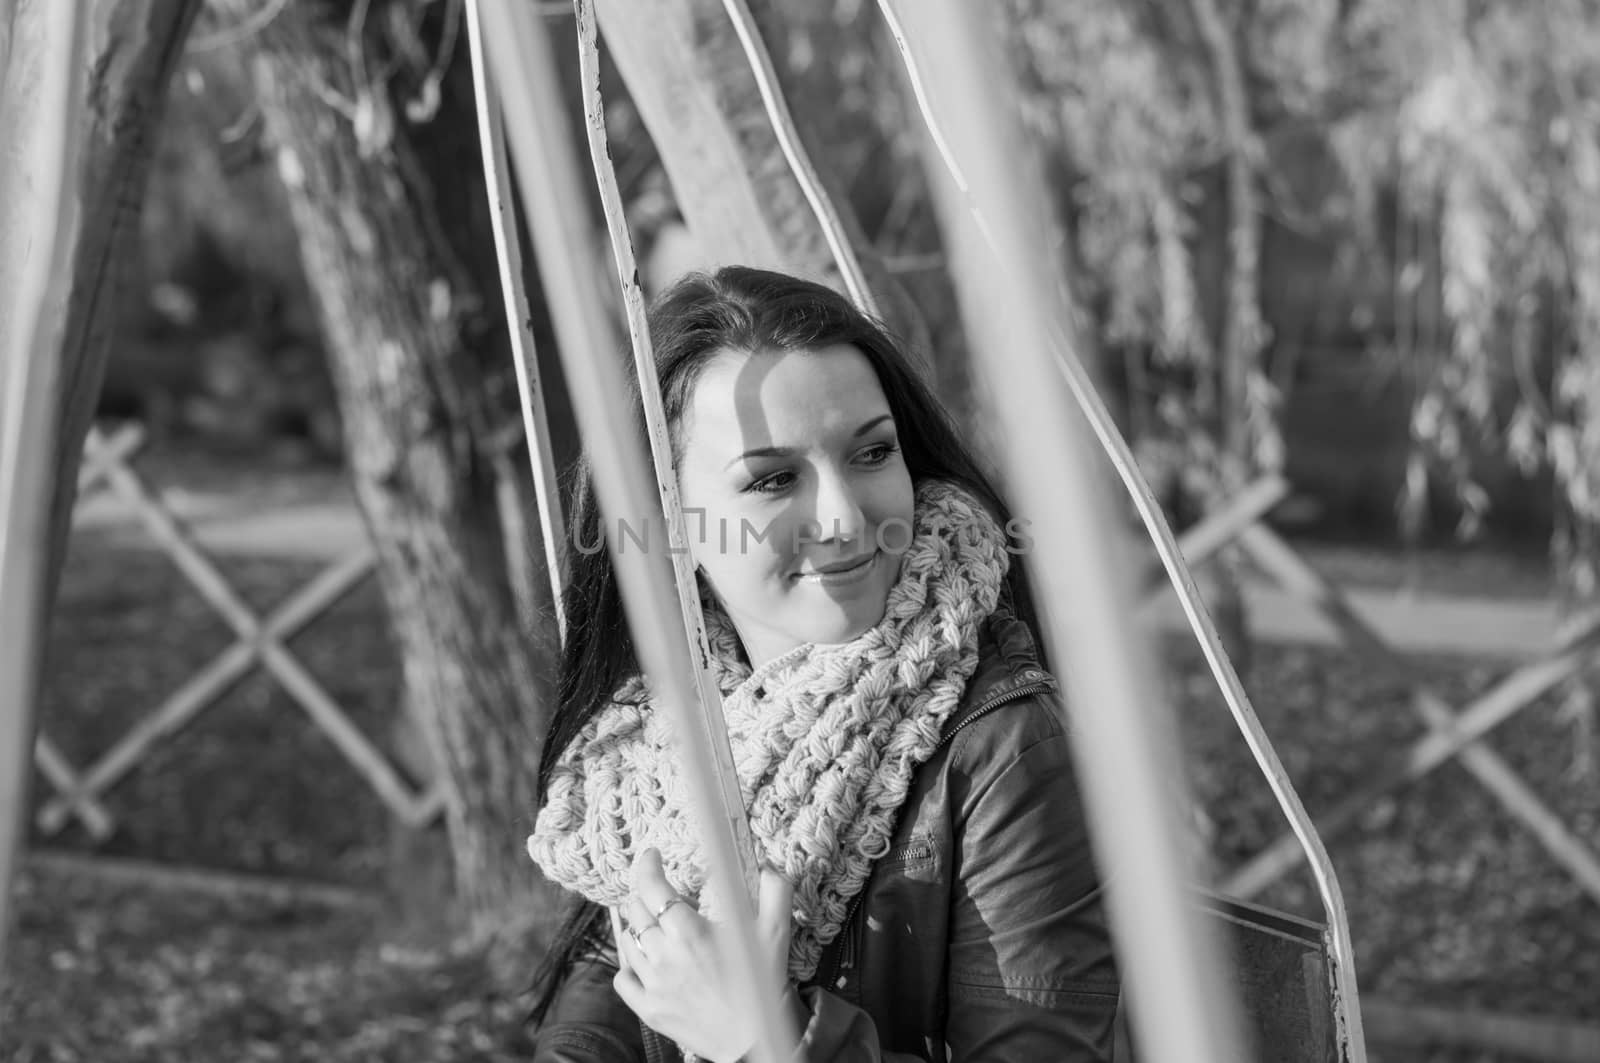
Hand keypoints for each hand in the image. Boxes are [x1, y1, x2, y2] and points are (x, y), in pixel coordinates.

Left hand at [610, 848, 795, 1061]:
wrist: (753, 1041)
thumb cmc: (762, 985)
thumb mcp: (775, 932)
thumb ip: (774, 890)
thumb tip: (767, 865)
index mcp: (689, 931)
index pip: (652, 887)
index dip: (647, 866)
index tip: (652, 856)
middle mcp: (664, 954)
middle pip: (636, 910)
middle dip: (648, 896)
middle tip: (666, 897)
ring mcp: (652, 984)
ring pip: (628, 940)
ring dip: (640, 927)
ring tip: (659, 927)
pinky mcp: (648, 1009)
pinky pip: (623, 978)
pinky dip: (629, 965)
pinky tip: (646, 962)